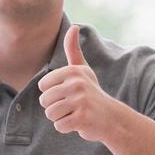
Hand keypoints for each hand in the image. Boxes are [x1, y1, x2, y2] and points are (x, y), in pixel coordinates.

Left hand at [37, 26, 122, 143]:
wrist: (112, 118)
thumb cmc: (92, 93)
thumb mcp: (82, 69)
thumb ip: (73, 49)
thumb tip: (74, 26)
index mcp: (72, 71)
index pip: (42, 87)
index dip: (52, 94)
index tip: (68, 94)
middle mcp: (76, 84)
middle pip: (44, 101)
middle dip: (55, 108)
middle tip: (72, 106)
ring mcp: (80, 101)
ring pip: (50, 114)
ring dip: (60, 118)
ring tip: (74, 113)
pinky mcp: (82, 118)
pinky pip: (59, 126)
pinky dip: (67, 128)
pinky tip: (79, 122)